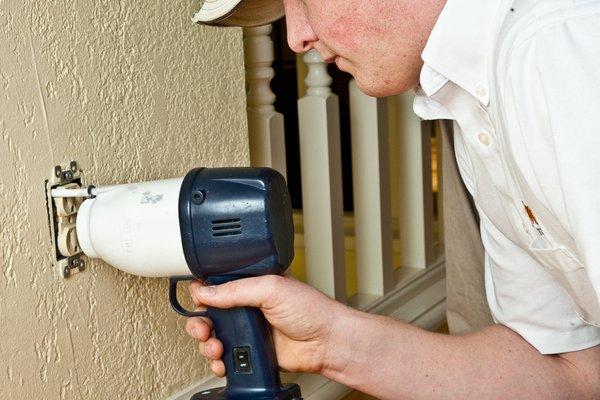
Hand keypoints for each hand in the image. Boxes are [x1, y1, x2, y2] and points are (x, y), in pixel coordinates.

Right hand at [185, 275, 348, 376]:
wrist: (327, 342)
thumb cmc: (311, 309)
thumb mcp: (271, 288)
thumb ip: (236, 289)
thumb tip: (205, 290)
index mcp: (251, 285)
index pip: (218, 286)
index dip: (202, 293)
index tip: (196, 299)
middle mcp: (248, 307)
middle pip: (209, 315)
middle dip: (199, 323)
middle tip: (203, 329)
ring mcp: (248, 331)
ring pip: (214, 338)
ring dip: (207, 345)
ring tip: (215, 347)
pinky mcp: (252, 352)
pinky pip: (226, 359)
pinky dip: (218, 363)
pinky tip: (222, 362)